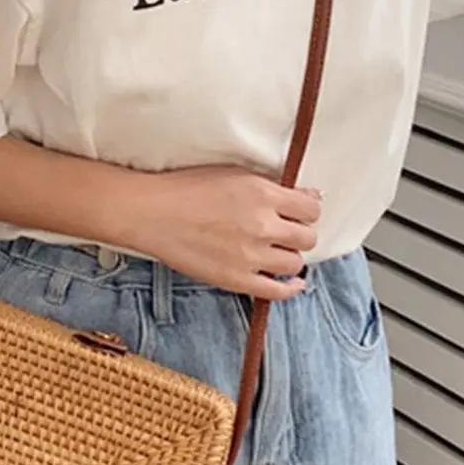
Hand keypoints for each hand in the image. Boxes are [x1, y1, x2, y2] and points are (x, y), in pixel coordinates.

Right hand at [128, 166, 320, 299]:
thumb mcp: (234, 174)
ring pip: (295, 264)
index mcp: (263, 194)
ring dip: (289, 257)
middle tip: (286, 232)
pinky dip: (289, 288)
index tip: (299, 213)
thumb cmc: (187, 188)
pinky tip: (290, 283)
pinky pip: (277, 291)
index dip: (307, 211)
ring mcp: (250, 256)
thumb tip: (309, 196)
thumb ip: (271, 186)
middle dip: (299, 234)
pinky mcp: (236, 279)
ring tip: (276, 252)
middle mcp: (262, 225)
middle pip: (307, 238)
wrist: (152, 213)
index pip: (311, 208)